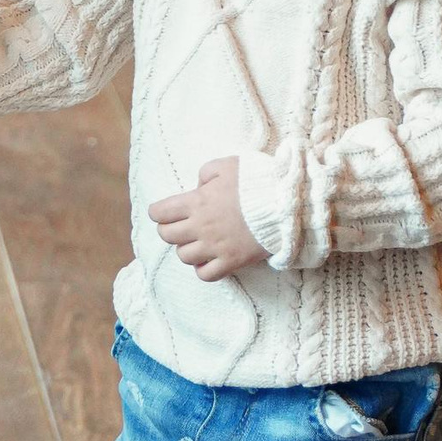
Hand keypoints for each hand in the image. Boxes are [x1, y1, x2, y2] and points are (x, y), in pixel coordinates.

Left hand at [148, 155, 262, 280]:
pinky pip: (205, 275)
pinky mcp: (231, 261)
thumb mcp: (226, 165)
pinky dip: (202, 269)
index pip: (159, 213)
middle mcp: (200, 226)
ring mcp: (215, 246)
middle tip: (181, 226)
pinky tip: (208, 259)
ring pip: (183, 256)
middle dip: (169, 230)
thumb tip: (198, 186)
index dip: (158, 212)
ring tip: (197, 242)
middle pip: (166, 236)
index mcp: (196, 202)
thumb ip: (205, 174)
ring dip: (186, 249)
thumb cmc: (255, 182)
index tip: (164, 212)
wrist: (283, 205)